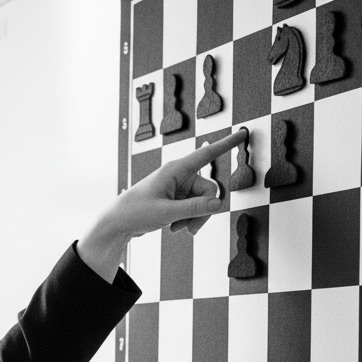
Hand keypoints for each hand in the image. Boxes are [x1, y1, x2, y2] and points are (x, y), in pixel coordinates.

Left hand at [74, 127, 246, 282]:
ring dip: (193, 219)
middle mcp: (180, 176)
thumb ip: (194, 208)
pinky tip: (174, 227)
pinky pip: (194, 209)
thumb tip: (218, 204)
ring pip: (203, 203)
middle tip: (190, 229)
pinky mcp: (177, 200)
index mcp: (176, 170)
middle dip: (203, 211)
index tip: (243, 132)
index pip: (207, 154)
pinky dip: (187, 220)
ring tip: (176, 228)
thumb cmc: (135, 211)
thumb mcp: (166, 212)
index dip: (226, 144)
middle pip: (209, 191)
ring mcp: (179, 189)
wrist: (118, 223)